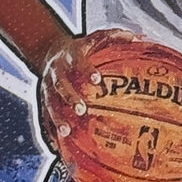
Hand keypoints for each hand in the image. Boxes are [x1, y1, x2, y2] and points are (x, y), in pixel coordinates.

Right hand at [39, 29, 140, 154]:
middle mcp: (56, 72)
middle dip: (71, 97)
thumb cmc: (80, 48)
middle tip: (82, 110)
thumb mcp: (93, 38)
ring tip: (67, 132)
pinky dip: (50, 130)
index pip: (78, 62)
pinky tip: (57, 144)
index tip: (98, 81)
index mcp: (69, 57)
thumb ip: (113, 37)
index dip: (87, 70)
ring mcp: (48, 87)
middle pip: (61, 85)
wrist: (49, 50)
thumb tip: (137, 37)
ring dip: (57, 118)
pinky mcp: (44, 100)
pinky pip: (45, 116)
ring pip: (50, 103)